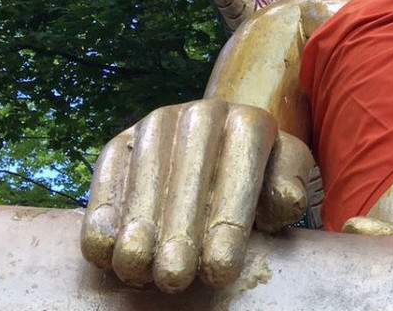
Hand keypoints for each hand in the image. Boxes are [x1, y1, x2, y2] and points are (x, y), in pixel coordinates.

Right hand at [80, 99, 314, 292]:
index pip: (241, 172)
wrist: (222, 148)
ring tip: (137, 268)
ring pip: (145, 174)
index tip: (221, 268)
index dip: (230, 223)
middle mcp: (202, 114)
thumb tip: (287, 199)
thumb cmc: (260, 176)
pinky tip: (104, 250)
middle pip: (189, 173)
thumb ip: (289, 187)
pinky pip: (108, 173)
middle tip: (175, 277)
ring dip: (138, 225)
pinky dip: (102, 213)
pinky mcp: (122, 141)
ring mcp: (158, 123)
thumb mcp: (285, 178)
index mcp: (249, 123)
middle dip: (180, 230)